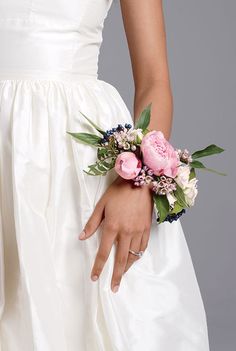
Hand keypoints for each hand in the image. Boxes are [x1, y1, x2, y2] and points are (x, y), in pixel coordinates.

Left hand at [79, 176, 153, 292]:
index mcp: (112, 226)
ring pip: (133, 255)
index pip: (103, 252)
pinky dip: (138, 255)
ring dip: (127, 268)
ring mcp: (138, 231)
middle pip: (120, 260)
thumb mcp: (102, 204)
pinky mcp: (146, 228)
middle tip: (114, 288)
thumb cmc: (119, 191)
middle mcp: (126, 232)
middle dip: (116, 276)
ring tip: (122, 275)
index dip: (98, 267)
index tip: (95, 278)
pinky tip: (134, 258)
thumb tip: (82, 237)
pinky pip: (143, 246)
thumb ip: (92, 223)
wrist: (140, 181)